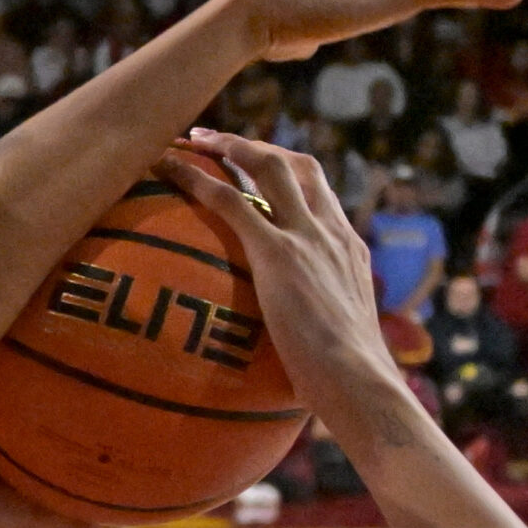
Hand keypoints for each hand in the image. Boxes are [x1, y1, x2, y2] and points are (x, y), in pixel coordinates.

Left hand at [164, 129, 409, 421]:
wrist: (361, 383)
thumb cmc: (351, 386)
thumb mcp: (340, 350)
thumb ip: (319, 339)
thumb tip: (300, 372)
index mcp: (349, 251)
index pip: (321, 198)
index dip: (291, 178)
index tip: (263, 174)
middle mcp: (331, 233)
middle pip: (299, 166)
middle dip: (257, 147)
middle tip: (218, 143)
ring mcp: (306, 237)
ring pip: (267, 166)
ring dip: (227, 147)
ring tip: (190, 142)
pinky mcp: (278, 253)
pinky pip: (229, 201)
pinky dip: (197, 178)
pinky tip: (166, 170)